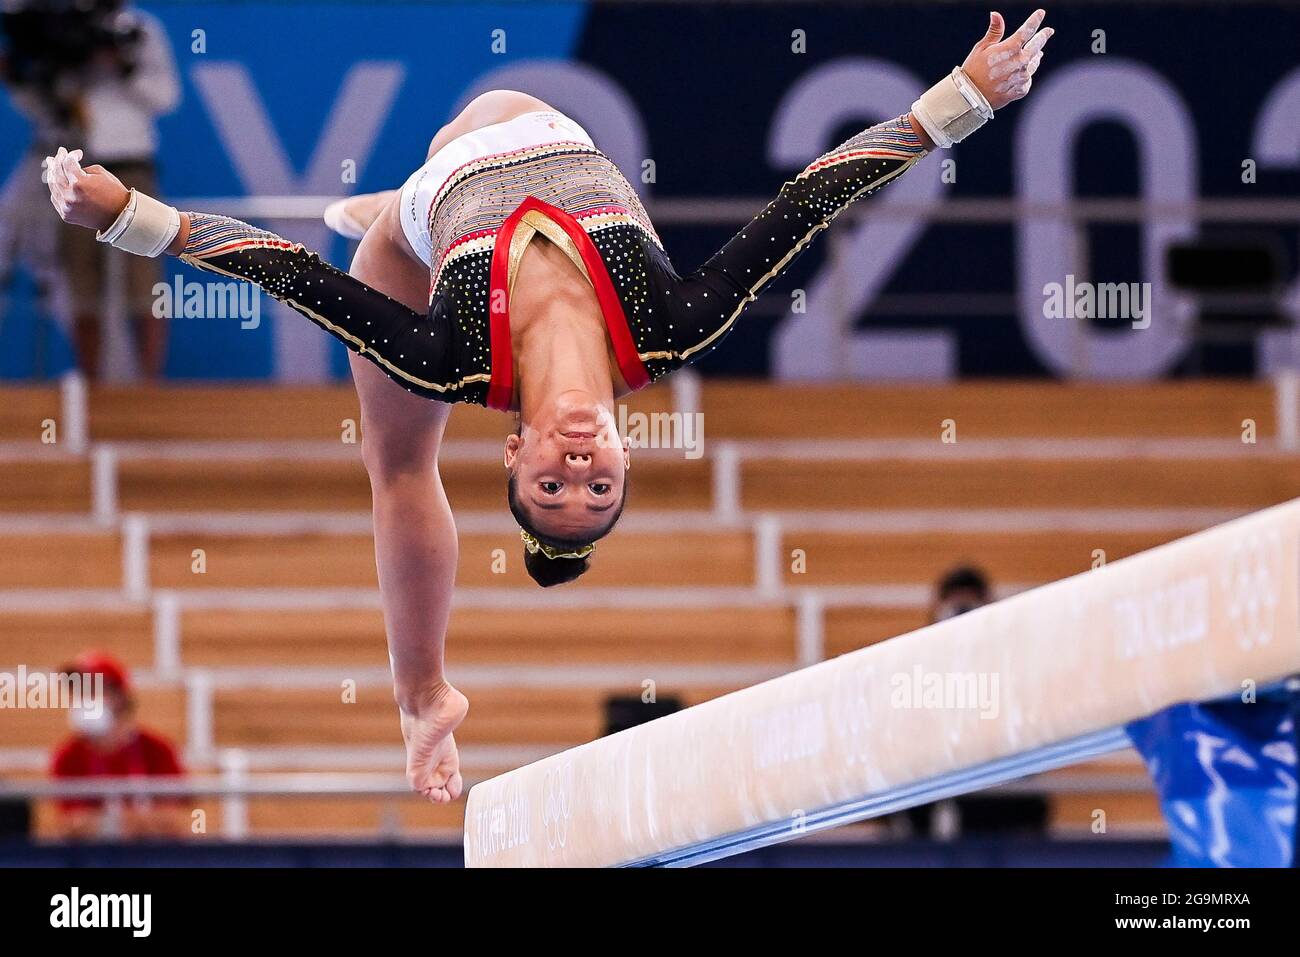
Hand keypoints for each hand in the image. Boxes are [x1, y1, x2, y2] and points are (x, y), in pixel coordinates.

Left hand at [42, 146, 130, 231]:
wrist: (120, 217)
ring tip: (53, 165)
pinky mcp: (66, 214)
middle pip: (56, 172)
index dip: (72, 155)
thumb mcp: (101, 174)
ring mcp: (66, 206)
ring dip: (52, 173)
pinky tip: (57, 182)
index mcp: (80, 183)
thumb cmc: (114, 193)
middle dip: (58, 161)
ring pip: (53, 185)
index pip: (68, 163)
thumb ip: (82, 168)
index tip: (78, 153)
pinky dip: (56, 189)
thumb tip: (69, 166)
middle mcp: (70, 195)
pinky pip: (56, 198)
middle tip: (60, 153)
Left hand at [398, 681, 467, 803]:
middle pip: (439, 787)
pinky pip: (418, 787)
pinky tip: (434, 789)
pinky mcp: (414, 765)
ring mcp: (424, 763)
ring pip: (428, 790)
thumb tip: (457, 709)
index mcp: (447, 752)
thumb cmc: (441, 703)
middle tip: (449, 793)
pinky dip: (427, 793)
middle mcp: (435, 760)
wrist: (424, 700)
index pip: (450, 776)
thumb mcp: (455, 709)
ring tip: (440, 795)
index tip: (456, 786)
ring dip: (437, 798)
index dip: (454, 786)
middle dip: (446, 795)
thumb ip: (457, 713)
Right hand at [961, 9, 1053, 110]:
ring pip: (1034, 63)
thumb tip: (996, 14)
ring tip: (1038, 54)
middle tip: (1048, 31)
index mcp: (1011, 48)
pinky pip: (1028, 79)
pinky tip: (1022, 73)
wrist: (971, 98)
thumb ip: (994, 31)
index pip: (1028, 30)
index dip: (1035, 20)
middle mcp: (1020, 62)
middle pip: (1037, 45)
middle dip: (1043, 36)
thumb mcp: (981, 48)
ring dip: (1036, 56)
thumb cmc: (973, 71)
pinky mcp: (1022, 90)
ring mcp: (1022, 77)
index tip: (1041, 13)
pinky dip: (1026, 75)